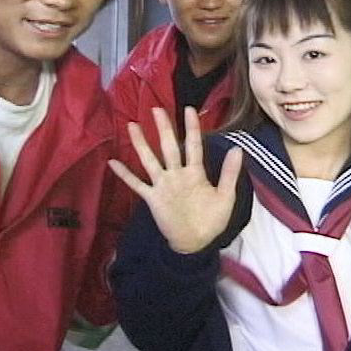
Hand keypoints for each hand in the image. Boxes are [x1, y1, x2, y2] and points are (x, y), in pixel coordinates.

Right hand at [108, 107, 241, 253]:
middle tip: (157, 108)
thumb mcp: (225, 196)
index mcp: (195, 173)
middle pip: (169, 146)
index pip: (193, 145)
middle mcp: (177, 174)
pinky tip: (112, 162)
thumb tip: (238, 149)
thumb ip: (229, 173)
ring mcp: (163, 185)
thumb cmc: (212, 220)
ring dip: (141, 143)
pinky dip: (125, 174)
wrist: (196, 242)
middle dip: (164, 128)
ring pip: (150, 160)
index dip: (192, 128)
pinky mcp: (152, 198)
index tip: (189, 109)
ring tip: (132, 125)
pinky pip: (136, 184)